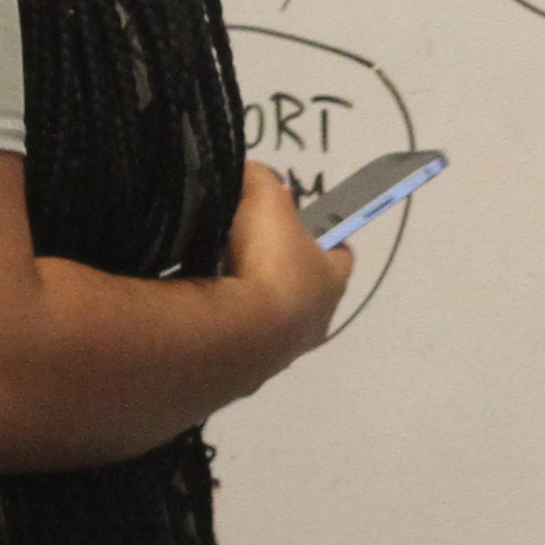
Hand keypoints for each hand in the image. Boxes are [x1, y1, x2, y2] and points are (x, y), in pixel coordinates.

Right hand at [225, 162, 357, 373]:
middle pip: (306, 291)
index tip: (305, 225)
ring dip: (252, 302)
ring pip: (272, 322)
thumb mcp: (267, 204)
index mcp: (332, 282)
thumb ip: (264, 184)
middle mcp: (315, 322)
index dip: (327, 237)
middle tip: (252, 248)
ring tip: (220, 277)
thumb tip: (255, 174)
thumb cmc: (268, 263)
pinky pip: (237, 342)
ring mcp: (281, 353)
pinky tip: (202, 306)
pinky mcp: (244, 371)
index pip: (341, 255)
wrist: (235, 334)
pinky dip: (224, 325)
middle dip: (283, 271)